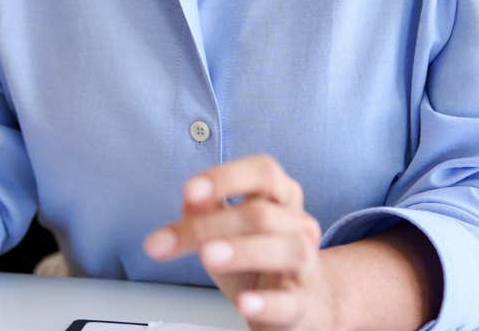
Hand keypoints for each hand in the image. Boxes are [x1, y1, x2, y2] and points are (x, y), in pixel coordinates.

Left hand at [142, 155, 340, 330]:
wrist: (300, 307)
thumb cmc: (258, 264)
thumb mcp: (226, 233)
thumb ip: (207, 211)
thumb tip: (191, 199)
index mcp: (281, 198)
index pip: (262, 172)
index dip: (226, 177)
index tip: (189, 191)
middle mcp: (298, 225)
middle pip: (262, 214)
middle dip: (211, 224)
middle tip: (172, 240)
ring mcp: (306, 266)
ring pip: (287, 249)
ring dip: (243, 251)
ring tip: (208, 257)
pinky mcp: (306, 305)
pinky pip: (290, 301)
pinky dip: (265, 302)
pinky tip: (244, 303)